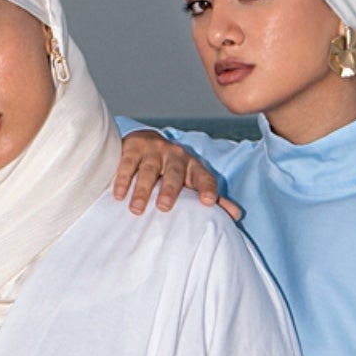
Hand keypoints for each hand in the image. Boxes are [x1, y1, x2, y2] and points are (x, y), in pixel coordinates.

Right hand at [115, 130, 238, 217]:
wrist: (146, 141)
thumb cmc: (173, 170)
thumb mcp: (191, 181)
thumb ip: (211, 197)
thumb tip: (236, 215)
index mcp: (192, 166)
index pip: (203, 177)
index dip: (207, 188)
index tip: (208, 202)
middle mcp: (175, 155)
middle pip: (174, 172)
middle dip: (169, 189)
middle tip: (163, 207)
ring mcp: (153, 150)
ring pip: (148, 170)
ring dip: (142, 190)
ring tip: (137, 209)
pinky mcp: (133, 147)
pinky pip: (127, 164)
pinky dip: (122, 179)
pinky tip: (118, 194)